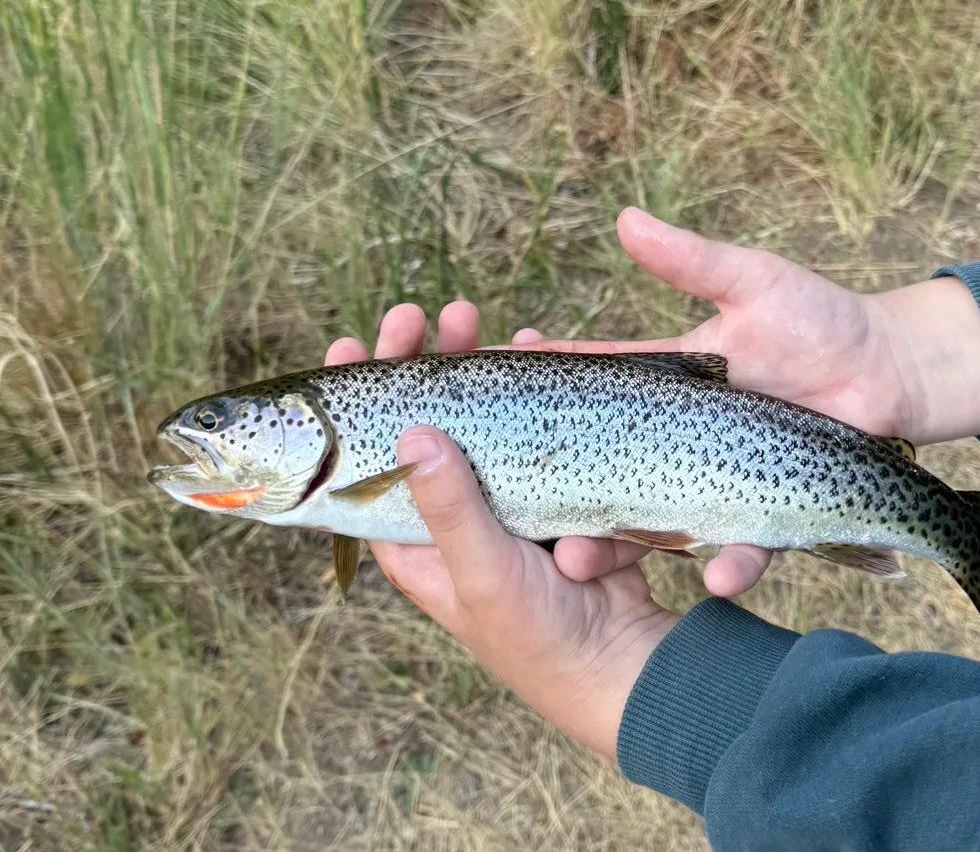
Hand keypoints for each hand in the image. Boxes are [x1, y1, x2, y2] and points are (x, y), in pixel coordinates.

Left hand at [324, 309, 676, 756]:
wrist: (627, 666)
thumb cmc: (540, 638)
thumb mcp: (485, 573)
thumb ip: (451, 507)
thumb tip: (412, 433)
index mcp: (416, 542)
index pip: (369, 463)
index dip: (356, 405)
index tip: (352, 346)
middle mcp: (452, 517)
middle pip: (425, 427)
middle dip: (425, 367)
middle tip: (426, 314)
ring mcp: (504, 502)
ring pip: (480, 419)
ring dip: (477, 368)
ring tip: (477, 320)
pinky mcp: (552, 492)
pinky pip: (533, 431)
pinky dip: (532, 389)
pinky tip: (536, 351)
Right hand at [526, 208, 979, 594]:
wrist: (893, 372)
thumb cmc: (821, 320)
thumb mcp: (752, 282)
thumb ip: (690, 260)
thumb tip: (623, 218)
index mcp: (667, 379)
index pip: (589, 378)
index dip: (540, 380)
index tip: (476, 384)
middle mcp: (680, 436)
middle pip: (602, 468)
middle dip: (553, 489)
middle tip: (506, 505)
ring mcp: (718, 481)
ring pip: (652, 522)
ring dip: (613, 546)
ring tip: (579, 559)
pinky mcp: (766, 514)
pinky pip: (740, 546)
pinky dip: (728, 561)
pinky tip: (716, 571)